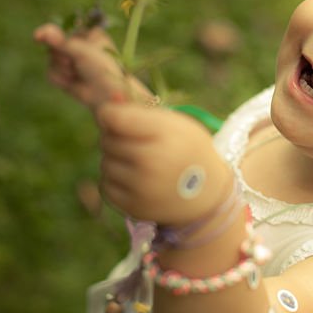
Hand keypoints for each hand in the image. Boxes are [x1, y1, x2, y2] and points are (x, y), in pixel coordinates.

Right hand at [33, 23, 152, 107]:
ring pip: (50, 59)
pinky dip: (60, 79)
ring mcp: (72, 60)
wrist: (106, 96)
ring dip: (62, 69)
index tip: (41, 38)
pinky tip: (72, 82)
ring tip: (77, 74)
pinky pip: (50, 72)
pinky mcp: (66, 74)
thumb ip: (59, 41)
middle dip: (61, 57)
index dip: (54, 37)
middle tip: (76, 64)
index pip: (62, 30)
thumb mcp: (81, 51)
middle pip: (53, 45)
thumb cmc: (101, 70)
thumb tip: (37, 33)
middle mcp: (79, 45)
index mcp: (88, 33)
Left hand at [95, 102, 233, 224]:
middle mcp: (151, 162)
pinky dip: (117, 180)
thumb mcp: (174, 123)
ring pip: (105, 163)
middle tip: (139, 142)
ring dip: (116, 159)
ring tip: (141, 161)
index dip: (109, 114)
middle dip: (117, 137)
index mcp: (164, 134)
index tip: (115, 116)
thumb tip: (105, 105)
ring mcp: (142, 188)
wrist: (207, 194)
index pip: (114, 118)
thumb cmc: (188, 149)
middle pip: (107, 140)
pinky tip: (137, 178)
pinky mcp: (134, 207)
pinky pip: (107, 185)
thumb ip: (139, 111)